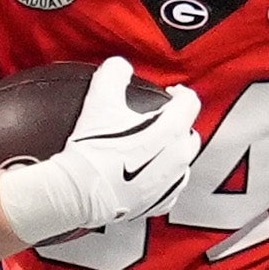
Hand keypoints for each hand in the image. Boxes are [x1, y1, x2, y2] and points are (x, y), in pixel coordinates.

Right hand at [0, 57, 204, 245]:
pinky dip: (163, 177)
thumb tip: (120, 66)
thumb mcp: (99, 100)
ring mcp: (172, 183)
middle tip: (157, 120)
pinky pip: (172, 186)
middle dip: (178, 123)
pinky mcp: (161, 203)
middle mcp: (179, 157)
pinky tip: (147, 173)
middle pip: (190, 132)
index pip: (190, 102)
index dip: (179, 93)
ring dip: (171, 150)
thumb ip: (114, 73)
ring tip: (151, 147)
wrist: (78, 192)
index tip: (167, 93)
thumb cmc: (91, 148)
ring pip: (183, 161)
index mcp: (171, 130)